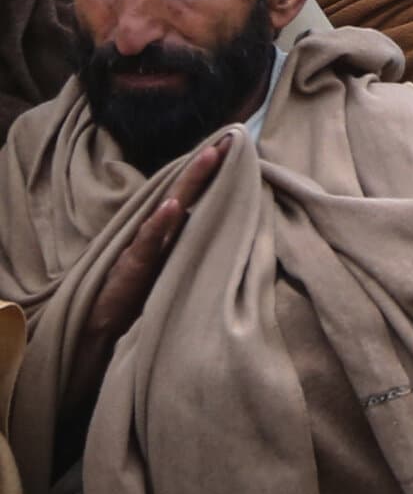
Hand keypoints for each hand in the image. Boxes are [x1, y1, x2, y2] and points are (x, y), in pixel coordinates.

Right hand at [60, 139, 227, 432]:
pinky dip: (158, 229)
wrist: (93, 354)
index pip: (191, 205)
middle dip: (205, 169)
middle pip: (181, 200)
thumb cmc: (134, 321)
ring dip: (188, 185)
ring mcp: (137, 261)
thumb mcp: (171, 288)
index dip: (211, 179)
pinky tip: (172, 207)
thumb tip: (225, 240)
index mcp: (164, 248)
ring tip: (210, 156)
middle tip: (231, 139)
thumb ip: (190, 263)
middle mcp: (151, 247)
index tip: (237, 150)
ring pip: (166, 216)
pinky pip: (144, 251)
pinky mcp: (125, 280)